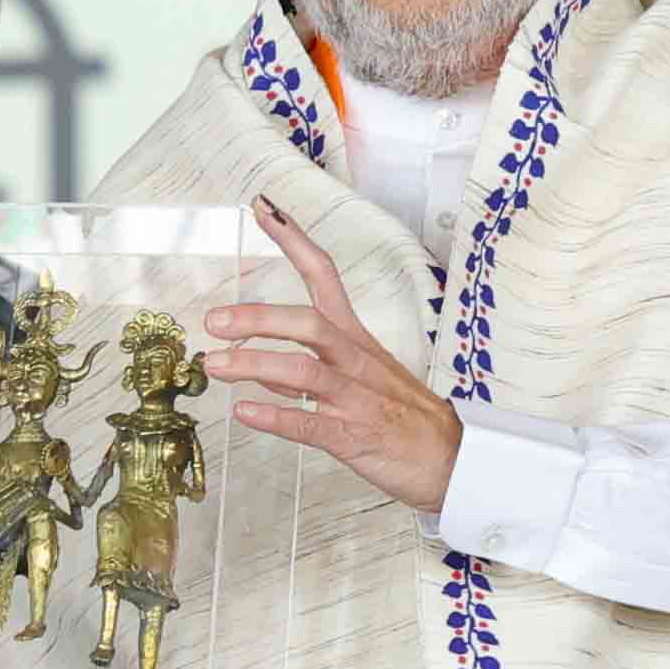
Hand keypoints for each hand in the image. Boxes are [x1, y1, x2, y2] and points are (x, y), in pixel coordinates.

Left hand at [202, 194, 462, 513]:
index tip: (263, 209)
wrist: (454, 459)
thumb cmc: (406, 417)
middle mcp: (355, 360)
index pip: (324, 275)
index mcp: (356, 339)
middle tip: (215, 320)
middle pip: (308, 323)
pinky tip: (244, 413)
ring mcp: (355, 398)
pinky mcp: (354, 436)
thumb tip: (264, 361)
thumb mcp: (363, 377)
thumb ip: (312, 366)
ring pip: (303, 371)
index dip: (294, 239)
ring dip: (255, 364)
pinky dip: (275, 418)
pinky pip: (311, 424)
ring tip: (215, 366)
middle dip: (258, 318)